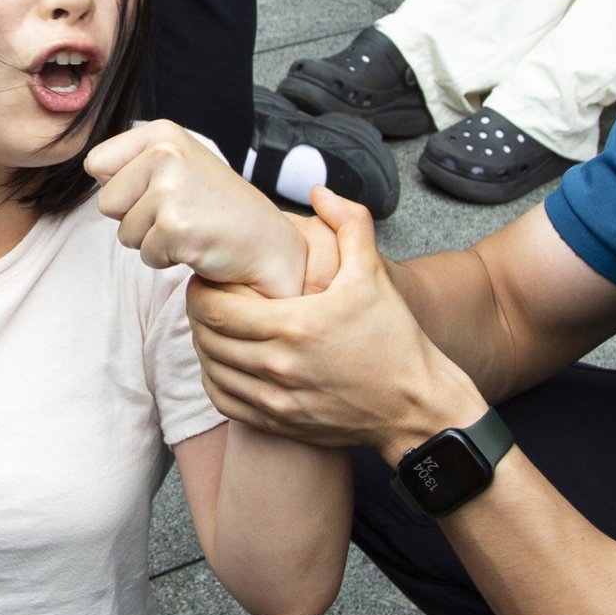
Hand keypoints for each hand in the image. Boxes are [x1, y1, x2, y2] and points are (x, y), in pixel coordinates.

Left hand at [87, 120, 314, 299]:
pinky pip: (145, 255)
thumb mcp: (177, 163)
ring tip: (190, 226)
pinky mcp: (177, 227)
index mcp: (161, 132)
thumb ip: (133, 161)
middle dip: (135, 218)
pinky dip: (167, 258)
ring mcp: (171, 190)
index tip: (158, 189)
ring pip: (124, 233)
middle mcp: (164, 153)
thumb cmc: (216, 206)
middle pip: (106, 203)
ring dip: (153, 240)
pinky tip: (198, 243)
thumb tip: (91, 168)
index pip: (96, 164)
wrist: (266, 241)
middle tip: (178, 213)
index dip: (122, 188)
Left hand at [186, 192, 478, 460]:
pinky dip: (216, 378)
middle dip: (200, 312)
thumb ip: (350, 223)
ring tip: (216, 325)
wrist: (415, 407)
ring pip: (211, 368)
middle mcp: (278, 366)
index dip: (201, 289)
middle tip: (209, 296)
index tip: (210, 277)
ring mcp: (276, 400)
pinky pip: (225, 400)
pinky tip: (227, 361)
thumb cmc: (395, 340)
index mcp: (295, 325)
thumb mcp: (374, 275)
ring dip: (206, 343)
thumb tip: (320, 192)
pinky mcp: (278, 423)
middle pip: (206, 336)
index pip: (214, 307)